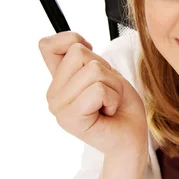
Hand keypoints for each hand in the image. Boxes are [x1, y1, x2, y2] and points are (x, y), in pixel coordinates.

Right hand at [38, 31, 148, 157]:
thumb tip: (78, 43)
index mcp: (58, 81)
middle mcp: (53, 94)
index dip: (73, 41)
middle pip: (78, 52)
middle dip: (105, 69)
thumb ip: (85, 58)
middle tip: (107, 93)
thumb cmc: (122, 106)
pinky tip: (108, 112)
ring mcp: (58, 108)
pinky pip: (98, 89)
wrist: (131, 137)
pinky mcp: (69, 119)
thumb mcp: (105, 72)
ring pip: (92, 70)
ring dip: (112, 85)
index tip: (94, 63)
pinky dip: (113, 98)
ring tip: (109, 103)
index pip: (47, 45)